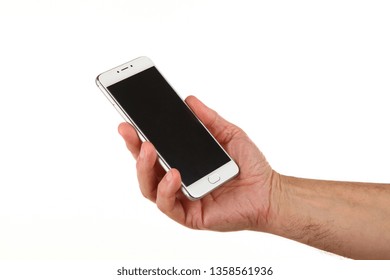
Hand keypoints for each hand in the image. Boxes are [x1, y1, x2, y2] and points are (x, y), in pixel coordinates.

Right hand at [118, 96, 276, 231]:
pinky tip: (173, 174)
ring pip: (149, 187)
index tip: (129, 120)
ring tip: (149, 148)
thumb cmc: (250, 166)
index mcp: (183, 162)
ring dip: (144, 167)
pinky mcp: (189, 216)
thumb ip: (209, 119)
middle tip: (128, 129)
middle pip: (145, 168)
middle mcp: (177, 181)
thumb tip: (189, 100)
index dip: (138, 136)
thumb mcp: (229, 134)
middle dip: (133, 148)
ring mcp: (182, 199)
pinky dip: (165, 189)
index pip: (155, 150)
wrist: (270, 192)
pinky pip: (167, 205)